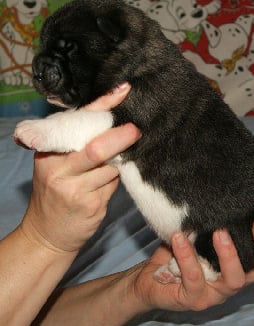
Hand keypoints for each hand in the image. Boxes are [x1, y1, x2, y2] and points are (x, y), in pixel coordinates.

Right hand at [20, 83, 140, 252]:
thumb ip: (77, 145)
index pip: (77, 123)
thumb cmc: (56, 193)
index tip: (124, 90)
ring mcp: (74, 190)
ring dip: (120, 163)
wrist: (46, 235)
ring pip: (111, 167)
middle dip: (121, 137)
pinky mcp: (90, 206)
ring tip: (118, 162)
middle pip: (96, 147)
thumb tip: (114, 122)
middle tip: (137, 130)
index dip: (102, 105)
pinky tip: (112, 182)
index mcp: (48, 152)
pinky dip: (117, 180)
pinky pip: (113, 185)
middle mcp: (58, 169)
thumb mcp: (56, 165)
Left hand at [131, 214, 253, 311]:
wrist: (150, 279)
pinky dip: (187, 255)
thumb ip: (214, 222)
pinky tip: (179, 237)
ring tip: (220, 231)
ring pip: (234, 280)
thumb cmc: (179, 252)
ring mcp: (215, 294)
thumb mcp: (200, 234)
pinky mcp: (194, 299)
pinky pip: (194, 277)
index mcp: (239, 267)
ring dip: (229, 254)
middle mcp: (233, 281)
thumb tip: (224, 192)